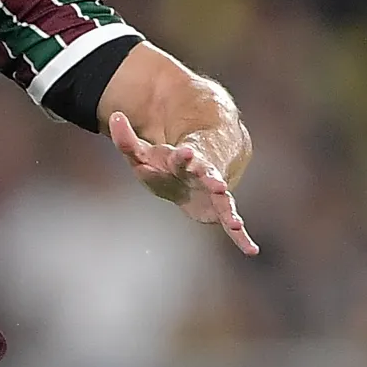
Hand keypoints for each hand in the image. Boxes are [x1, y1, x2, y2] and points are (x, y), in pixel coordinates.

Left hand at [110, 110, 258, 255]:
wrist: (191, 170)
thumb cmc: (164, 163)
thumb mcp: (141, 152)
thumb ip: (126, 138)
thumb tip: (115, 116)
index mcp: (183, 160)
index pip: (182, 157)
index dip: (184, 157)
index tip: (186, 153)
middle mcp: (203, 175)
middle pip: (208, 176)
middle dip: (211, 180)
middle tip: (217, 185)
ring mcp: (214, 192)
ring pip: (223, 201)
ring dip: (229, 212)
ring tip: (235, 224)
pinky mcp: (218, 209)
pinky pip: (231, 224)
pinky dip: (241, 237)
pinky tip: (251, 250)